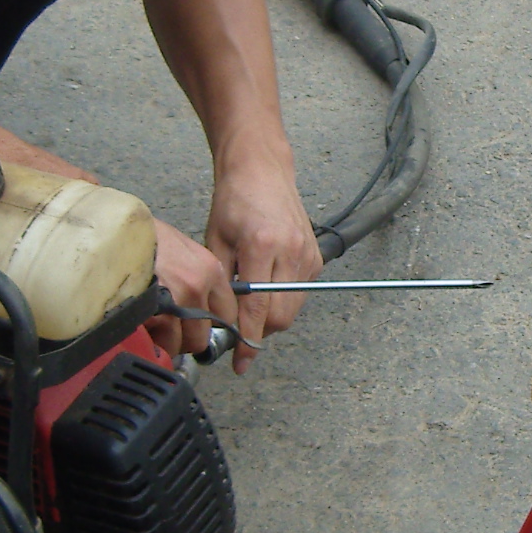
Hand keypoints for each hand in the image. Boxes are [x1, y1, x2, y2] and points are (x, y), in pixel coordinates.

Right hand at [149, 220, 236, 363]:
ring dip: (163, 341)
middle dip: (184, 339)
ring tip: (150, 326)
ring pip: (177, 344)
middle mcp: (196, 287)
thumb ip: (196, 275)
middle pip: (201, 336)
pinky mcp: (149, 313)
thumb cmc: (142, 236)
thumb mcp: (179, 245)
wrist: (113, 232)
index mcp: (209, 269)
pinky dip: (147, 340)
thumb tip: (199, 304)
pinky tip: (139, 325)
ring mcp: (172, 302)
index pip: (227, 314)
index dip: (209, 323)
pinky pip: (154, 342)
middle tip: (169, 330)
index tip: (197, 324)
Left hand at [200, 164, 321, 374]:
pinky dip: (282, 300)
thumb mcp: (215, 241)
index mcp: (262, 246)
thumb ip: (221, 284)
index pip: (257, 309)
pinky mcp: (316, 257)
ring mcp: (308, 255)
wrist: (261, 171)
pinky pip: (300, 294)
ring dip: (271, 317)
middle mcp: (291, 252)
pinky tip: (266, 285)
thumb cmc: (233, 201)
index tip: (241, 361)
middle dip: (259, 331)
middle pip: (280, 317)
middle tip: (238, 329)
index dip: (248, 340)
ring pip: (292, 309)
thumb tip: (222, 323)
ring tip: (250, 306)